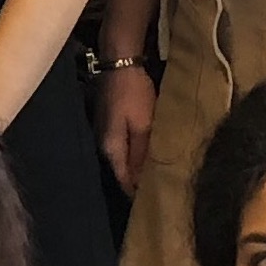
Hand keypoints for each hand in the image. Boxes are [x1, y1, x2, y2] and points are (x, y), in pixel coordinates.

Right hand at [94, 60, 155, 194]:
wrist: (120, 63)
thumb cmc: (133, 93)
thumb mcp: (143, 124)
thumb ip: (142, 153)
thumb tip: (140, 180)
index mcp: (112, 148)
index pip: (124, 180)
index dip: (137, 193)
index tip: (154, 203)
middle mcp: (105, 145)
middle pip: (122, 171)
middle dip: (138, 182)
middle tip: (160, 190)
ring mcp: (105, 134)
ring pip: (123, 159)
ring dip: (137, 167)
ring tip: (156, 174)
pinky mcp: (110, 124)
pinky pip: (123, 146)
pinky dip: (135, 153)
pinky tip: (147, 154)